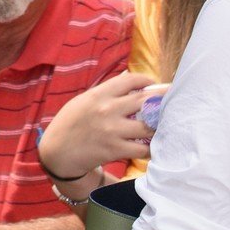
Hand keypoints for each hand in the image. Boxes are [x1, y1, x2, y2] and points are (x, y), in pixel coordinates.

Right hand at [38, 72, 158, 182]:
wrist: (57, 152)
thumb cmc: (70, 124)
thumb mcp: (84, 100)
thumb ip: (107, 91)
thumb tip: (129, 77)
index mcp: (99, 94)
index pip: (131, 80)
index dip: (148, 81)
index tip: (154, 86)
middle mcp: (107, 110)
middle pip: (145, 101)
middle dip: (162, 100)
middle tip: (172, 103)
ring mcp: (112, 130)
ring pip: (148, 125)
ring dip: (159, 126)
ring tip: (164, 126)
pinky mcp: (115, 150)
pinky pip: (142, 149)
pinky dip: (151, 149)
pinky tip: (153, 147)